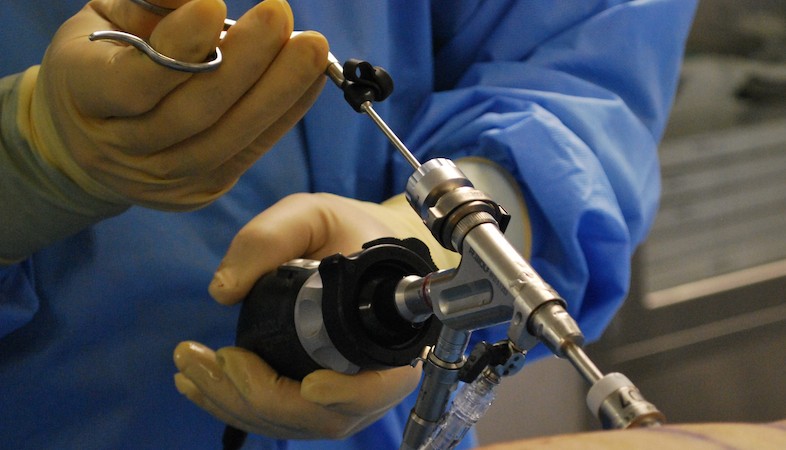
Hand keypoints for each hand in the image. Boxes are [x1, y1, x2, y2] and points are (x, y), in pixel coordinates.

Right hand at [18, 0, 327, 209]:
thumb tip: (204, 0)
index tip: (214, 6)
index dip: (178, 49)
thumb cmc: (105, 59)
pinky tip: (311, 79)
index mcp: (84, 96)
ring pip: (228, 137)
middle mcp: (121, 148)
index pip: (132, 83)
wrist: (93, 137)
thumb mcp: (108, 18)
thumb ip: (151, 3)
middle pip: (192, 113)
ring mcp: (163, 177)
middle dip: (244, 63)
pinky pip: (251, 150)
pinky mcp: (202, 188)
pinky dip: (285, 113)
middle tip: (280, 15)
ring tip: (310, 48)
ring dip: (277, 91)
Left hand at [174, 192, 456, 438]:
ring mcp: (344, 393)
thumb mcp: (310, 215)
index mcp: (386, 331)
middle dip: (262, 397)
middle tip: (211, 359)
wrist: (353, 245)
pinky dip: (233, 406)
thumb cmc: (343, 229)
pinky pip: (278, 418)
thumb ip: (269, 237)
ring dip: (236, 404)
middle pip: (324, 415)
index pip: (381, 385)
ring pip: (295, 423)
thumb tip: (223, 291)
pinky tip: (197, 382)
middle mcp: (372, 374)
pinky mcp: (315, 398)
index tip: (310, 384)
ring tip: (189, 367)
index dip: (350, 395)